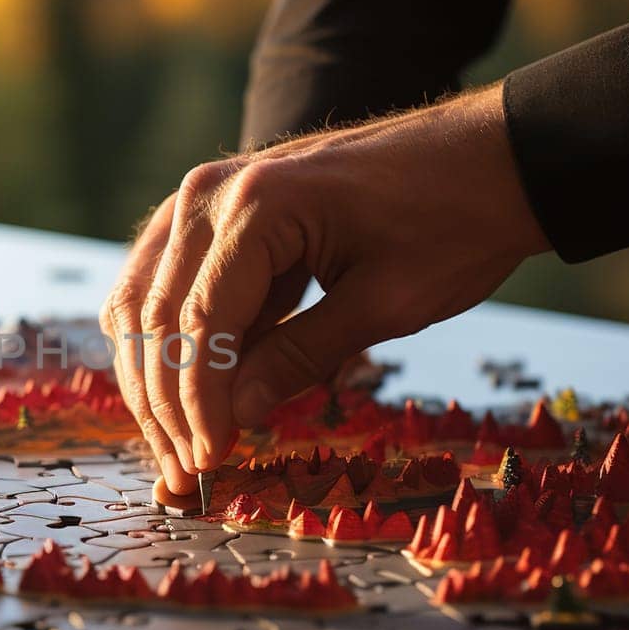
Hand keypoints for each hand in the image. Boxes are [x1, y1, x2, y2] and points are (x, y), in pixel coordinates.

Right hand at [99, 83, 549, 495]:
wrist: (487, 157)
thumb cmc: (452, 223)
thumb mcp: (386, 304)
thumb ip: (301, 358)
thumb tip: (236, 418)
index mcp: (258, 206)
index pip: (201, 324)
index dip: (199, 405)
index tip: (210, 463)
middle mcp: (211, 192)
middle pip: (156, 314)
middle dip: (165, 403)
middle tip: (184, 471)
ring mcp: (204, 194)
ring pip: (141, 300)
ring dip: (152, 378)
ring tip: (178, 444)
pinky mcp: (212, 208)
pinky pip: (160, 280)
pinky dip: (164, 339)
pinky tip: (182, 392)